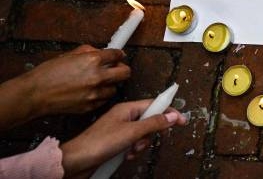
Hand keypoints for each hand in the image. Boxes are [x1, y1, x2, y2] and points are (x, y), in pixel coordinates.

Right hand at [20, 46, 130, 116]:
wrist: (34, 94)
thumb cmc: (48, 73)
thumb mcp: (69, 55)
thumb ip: (89, 52)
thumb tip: (101, 51)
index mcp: (93, 60)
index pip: (118, 55)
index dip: (118, 55)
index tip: (118, 56)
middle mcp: (98, 76)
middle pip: (126, 73)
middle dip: (121, 69)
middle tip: (114, 69)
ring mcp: (95, 93)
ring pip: (115, 88)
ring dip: (110, 84)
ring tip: (98, 82)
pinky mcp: (90, 106)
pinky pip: (104, 100)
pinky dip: (100, 96)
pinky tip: (90, 92)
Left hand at [60, 100, 185, 175]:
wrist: (76, 161)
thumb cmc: (100, 143)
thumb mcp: (131, 132)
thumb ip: (154, 124)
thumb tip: (173, 116)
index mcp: (127, 108)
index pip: (155, 105)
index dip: (169, 112)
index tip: (182, 120)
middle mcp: (124, 117)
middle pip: (150, 120)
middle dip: (151, 133)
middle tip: (146, 140)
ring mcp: (119, 130)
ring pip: (142, 134)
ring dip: (142, 143)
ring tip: (133, 150)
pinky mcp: (115, 142)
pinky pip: (133, 143)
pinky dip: (133, 149)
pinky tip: (127, 155)